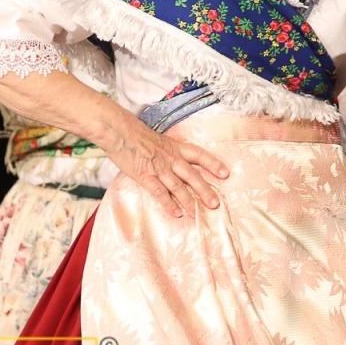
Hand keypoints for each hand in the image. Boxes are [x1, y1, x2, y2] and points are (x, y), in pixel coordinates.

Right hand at [106, 122, 229, 218]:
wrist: (120, 131)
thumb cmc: (137, 135)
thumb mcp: (159, 139)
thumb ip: (169, 151)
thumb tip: (176, 161)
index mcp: (175, 147)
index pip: (199, 155)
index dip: (213, 164)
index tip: (225, 173)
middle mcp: (171, 158)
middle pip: (192, 175)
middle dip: (205, 190)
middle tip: (215, 204)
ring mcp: (159, 168)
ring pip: (178, 187)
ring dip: (189, 201)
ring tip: (197, 213)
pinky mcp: (145, 176)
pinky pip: (160, 192)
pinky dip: (168, 204)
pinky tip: (176, 213)